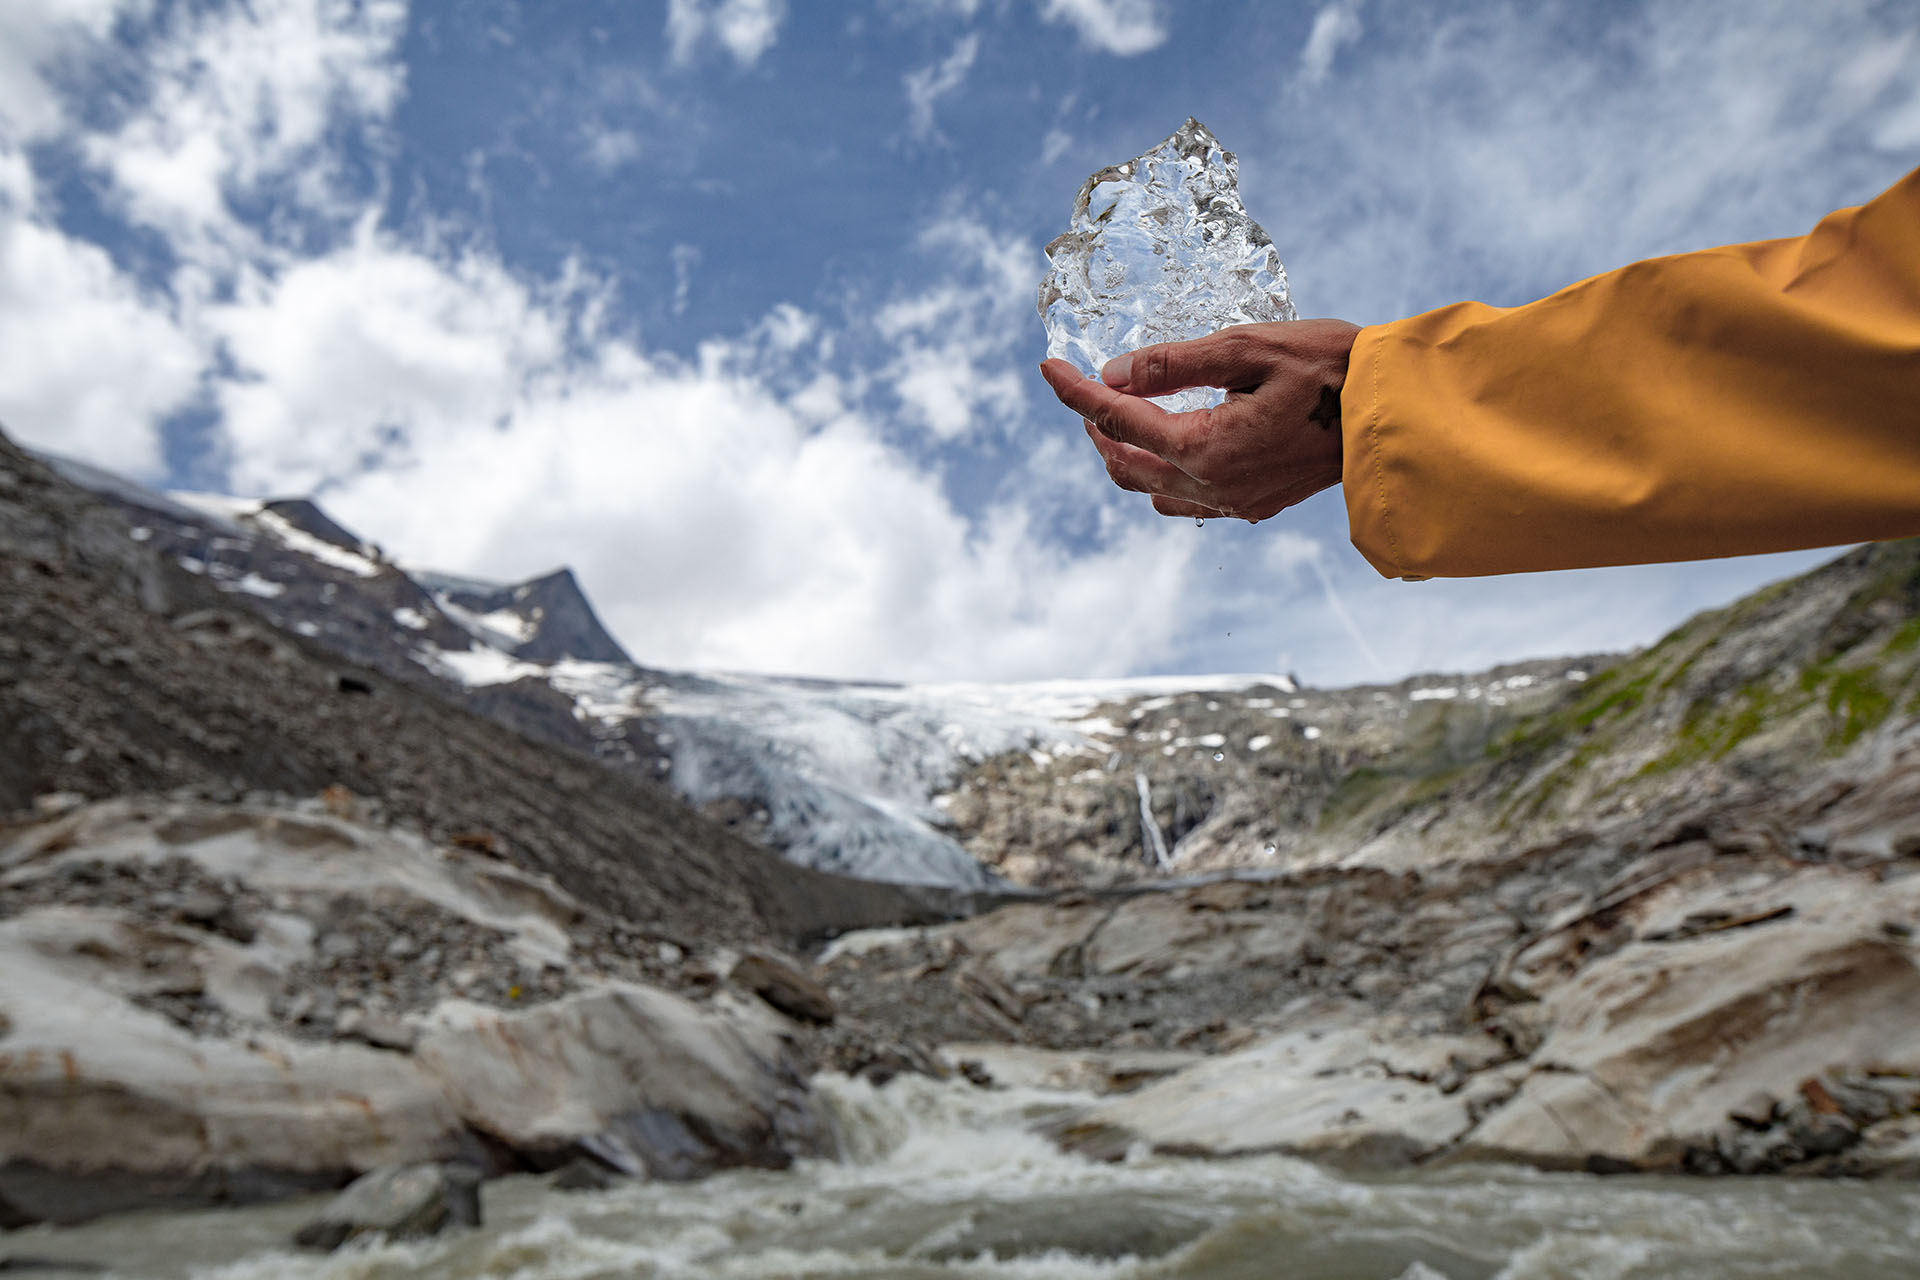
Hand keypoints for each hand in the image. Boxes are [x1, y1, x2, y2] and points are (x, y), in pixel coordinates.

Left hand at [1039, 319, 1360, 521]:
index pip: (1117, 419)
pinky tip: (1173, 445)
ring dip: (1127, 457)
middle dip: (1096, 429)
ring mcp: (1235, 502)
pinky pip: (1189, 501)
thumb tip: (1114, 375)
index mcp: (1205, 447)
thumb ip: (1173, 363)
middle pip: (1124, 465)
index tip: (1049, 366)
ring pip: (1152, 491)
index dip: (1075, 392)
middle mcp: (1213, 486)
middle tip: (1086, 390)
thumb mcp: (1246, 347)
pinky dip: (1165, 474)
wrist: (1394, 412)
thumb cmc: (1330, 367)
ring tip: (1123, 418)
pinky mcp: (1256, 504)